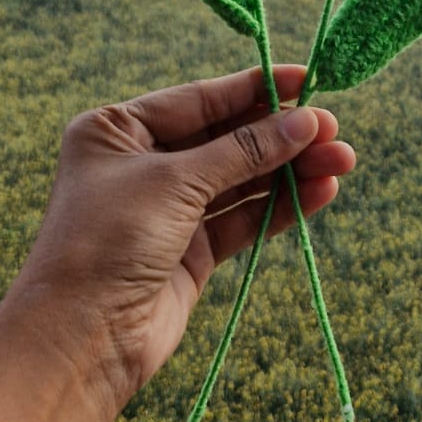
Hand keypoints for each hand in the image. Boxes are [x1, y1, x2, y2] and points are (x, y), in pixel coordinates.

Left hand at [0, 66, 353, 421]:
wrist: (79, 342)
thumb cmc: (108, 241)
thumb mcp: (174, 182)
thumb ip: (243, 150)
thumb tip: (304, 120)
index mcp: (117, 130)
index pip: (199, 98)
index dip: (255, 89)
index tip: (309, 80)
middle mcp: (141, 164)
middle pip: (225, 139)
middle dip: (281, 134)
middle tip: (335, 129)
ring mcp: (167, 210)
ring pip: (241, 180)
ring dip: (290, 171)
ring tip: (342, 160)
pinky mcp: (189, 252)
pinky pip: (243, 218)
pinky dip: (280, 206)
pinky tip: (321, 192)